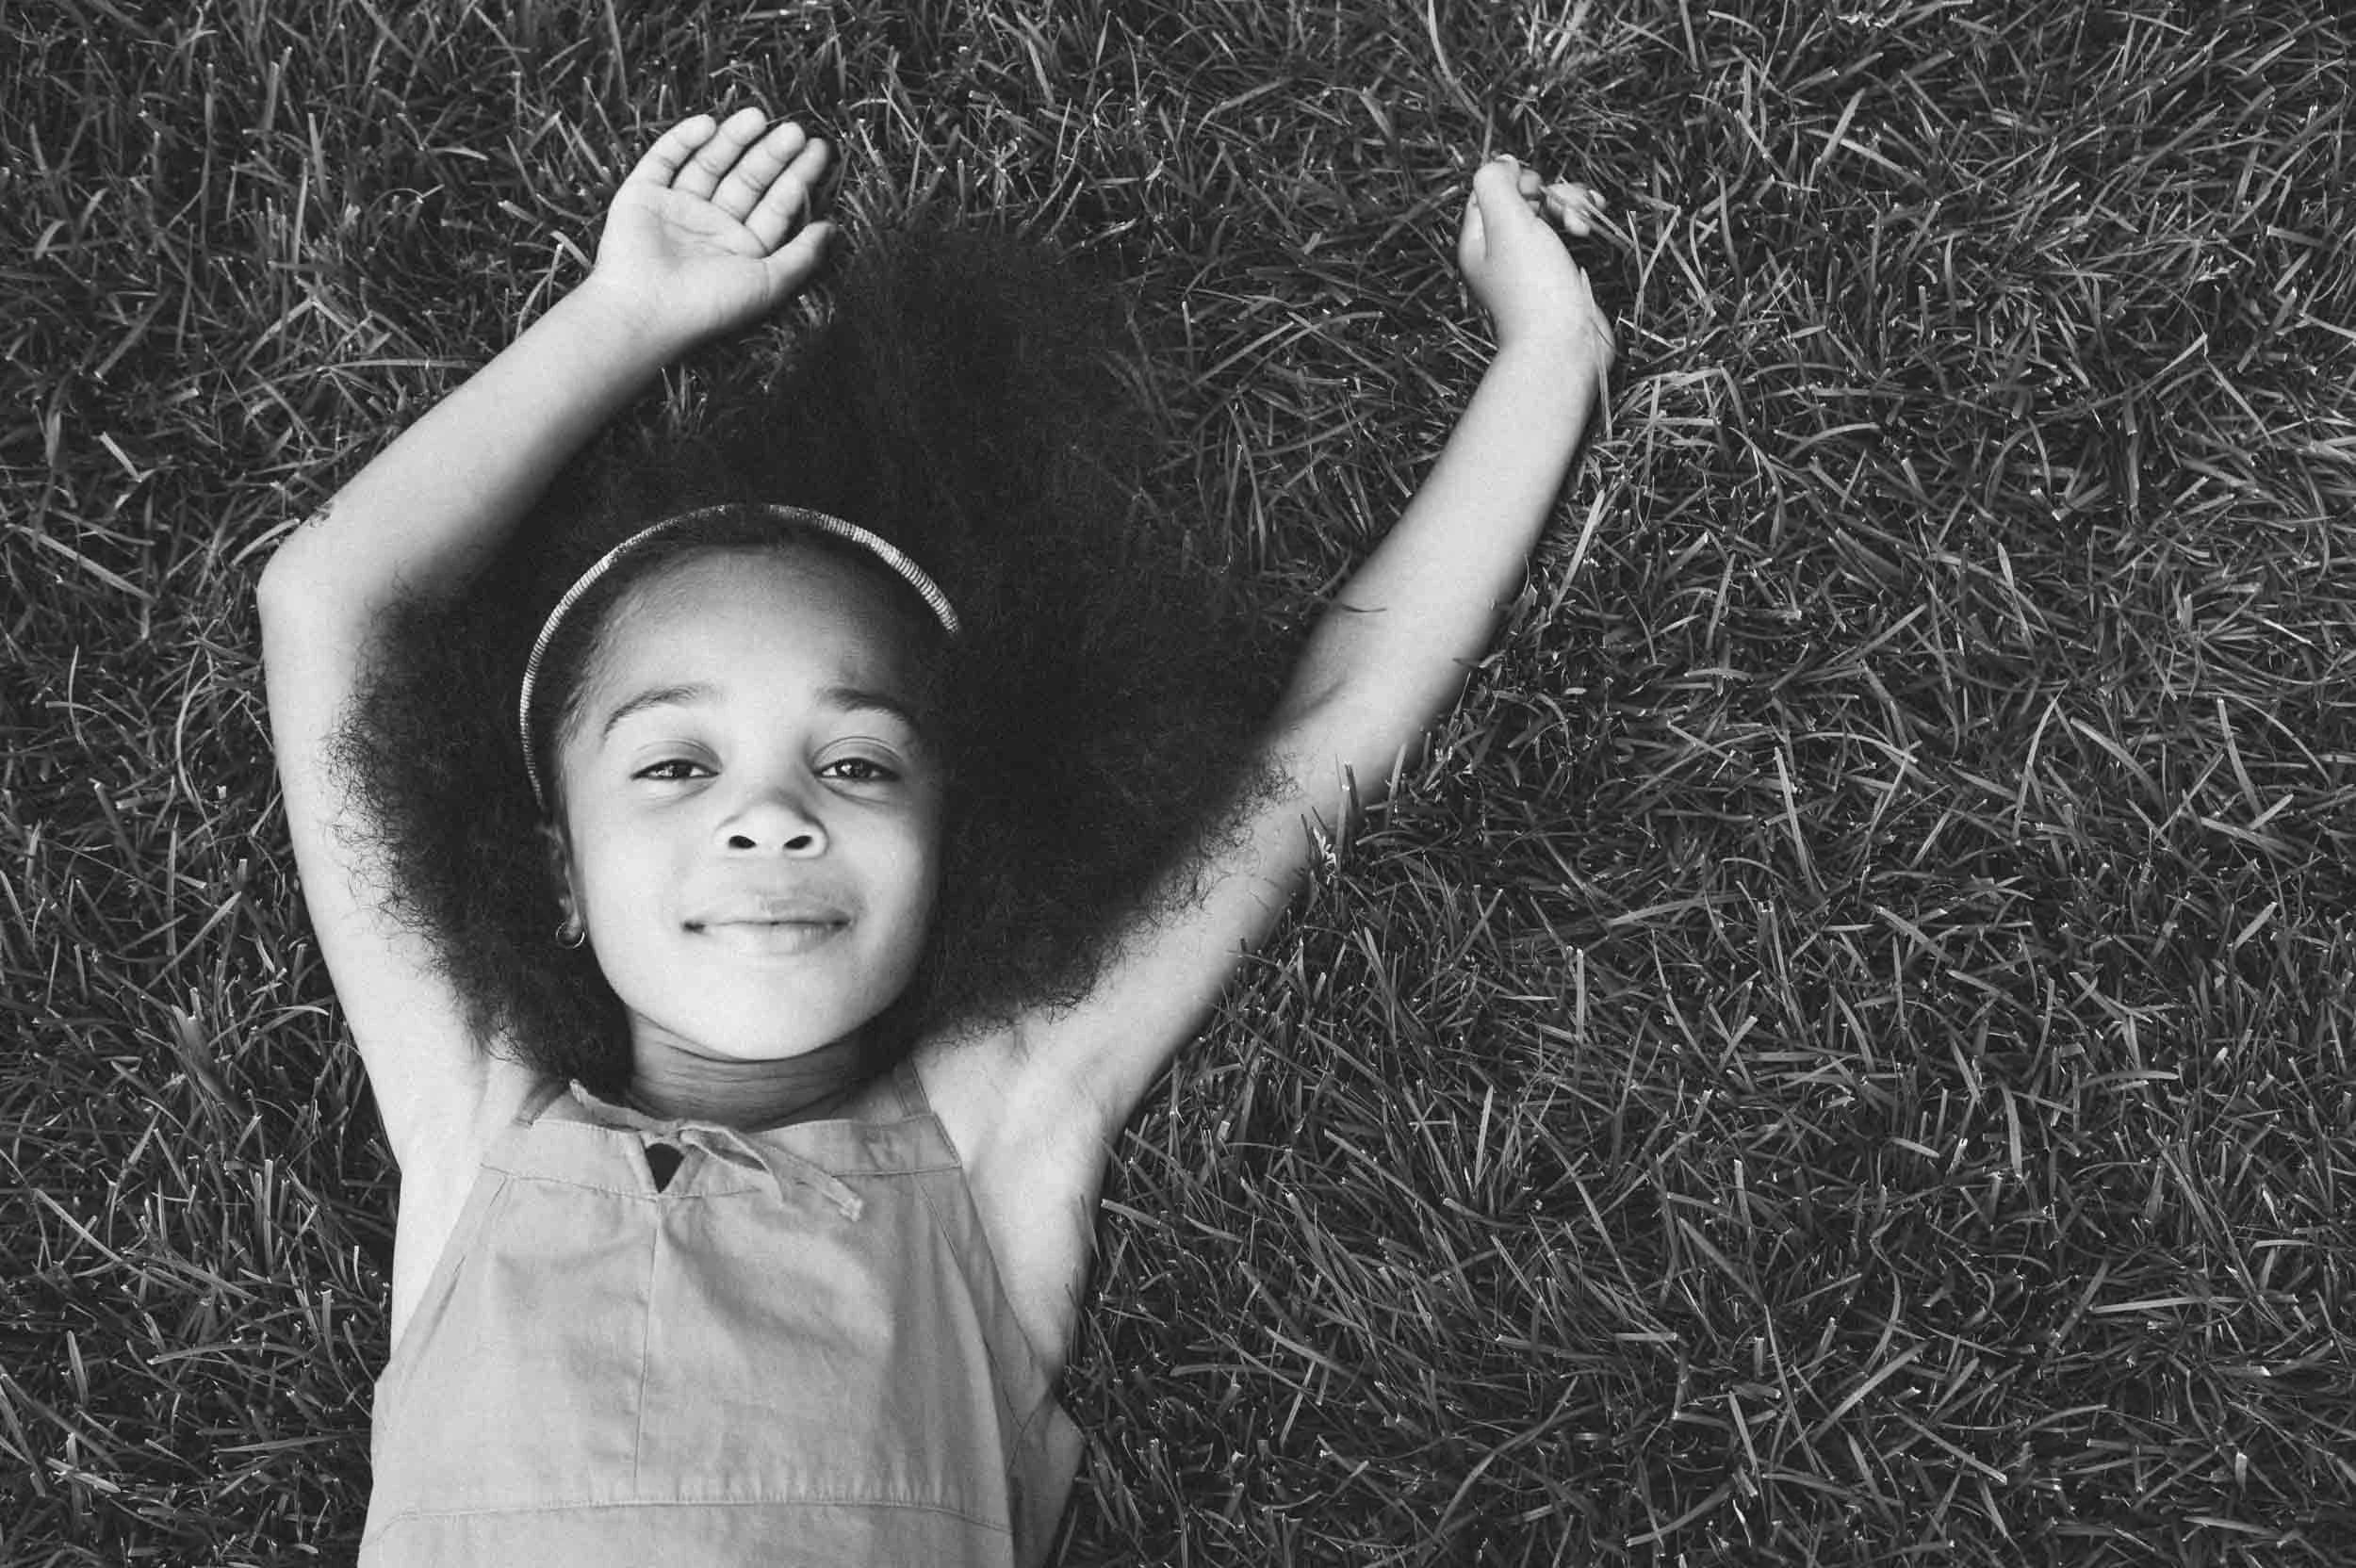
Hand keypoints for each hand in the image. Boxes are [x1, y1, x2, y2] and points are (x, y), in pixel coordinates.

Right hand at [584, 108, 837, 350]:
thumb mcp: (767, 283)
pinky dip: (683, 140)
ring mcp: (677, 209)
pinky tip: (709, 124)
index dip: (798, 177)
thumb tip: (832, 229)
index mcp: (742, 249)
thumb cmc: (709, 305)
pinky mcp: (642, 195)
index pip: (776, 206)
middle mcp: (711, 227)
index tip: (819, 149)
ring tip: (757, 116)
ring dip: (733, 139)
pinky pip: (665, 159)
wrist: (644, 311)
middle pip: (747, 180)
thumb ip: (802, 256)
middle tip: (794, 130)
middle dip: (771, 155)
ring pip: (709, 163)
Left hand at [1456, 154, 1613, 376]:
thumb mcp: (1506, 224)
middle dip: (1551, 192)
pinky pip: (1567, 234)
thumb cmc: (1533, 288)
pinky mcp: (1559, 273)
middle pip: (1524, 197)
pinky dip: (1581, 224)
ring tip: (1583, 224)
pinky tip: (1591, 229)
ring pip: (1550, 212)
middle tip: (1564, 208)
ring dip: (1571, 206)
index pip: (1490, 190)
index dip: (1515, 179)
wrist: (1565, 345)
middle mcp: (1500, 251)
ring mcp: (1531, 263)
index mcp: (1478, 240)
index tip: (1535, 188)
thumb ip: (1496, 183)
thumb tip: (1503, 162)